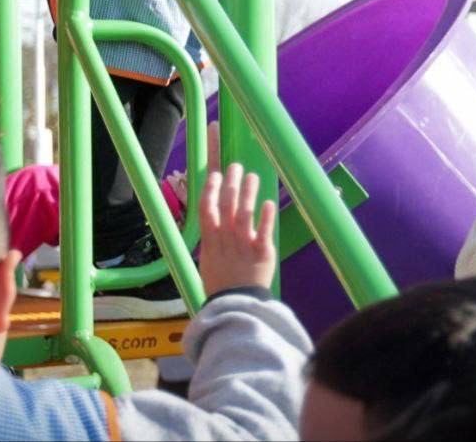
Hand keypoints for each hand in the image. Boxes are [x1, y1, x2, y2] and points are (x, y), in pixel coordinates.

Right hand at [198, 125, 276, 295]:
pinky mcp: (262, 253)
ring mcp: (244, 246)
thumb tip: (213, 217)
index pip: (207, 208)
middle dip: (231, 183)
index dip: (211, 189)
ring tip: (252, 177)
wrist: (236, 307)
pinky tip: (268, 202)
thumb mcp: (208, 259)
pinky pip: (264, 231)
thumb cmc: (221, 283)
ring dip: (248, 193)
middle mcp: (226, 240)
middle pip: (227, 205)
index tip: (216, 174)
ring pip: (245, 213)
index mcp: (210, 241)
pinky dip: (266, 217)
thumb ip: (212, 238)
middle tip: (236, 167)